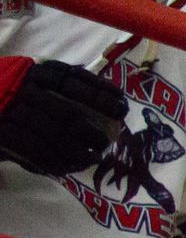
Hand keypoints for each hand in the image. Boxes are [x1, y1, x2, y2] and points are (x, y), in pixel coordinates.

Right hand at [0, 56, 127, 175]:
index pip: (72, 79)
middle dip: (91, 131)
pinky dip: (53, 160)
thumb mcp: (28, 83)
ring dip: (76, 151)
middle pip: (66, 113)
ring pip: (52, 135)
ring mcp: (8, 109)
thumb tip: (105, 100)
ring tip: (92, 158)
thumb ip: (57, 88)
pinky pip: (33, 150)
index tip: (121, 106)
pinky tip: (66, 167)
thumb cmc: (6, 96)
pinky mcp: (0, 131)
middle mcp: (20, 86)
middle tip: (106, 143)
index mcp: (32, 70)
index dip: (100, 93)